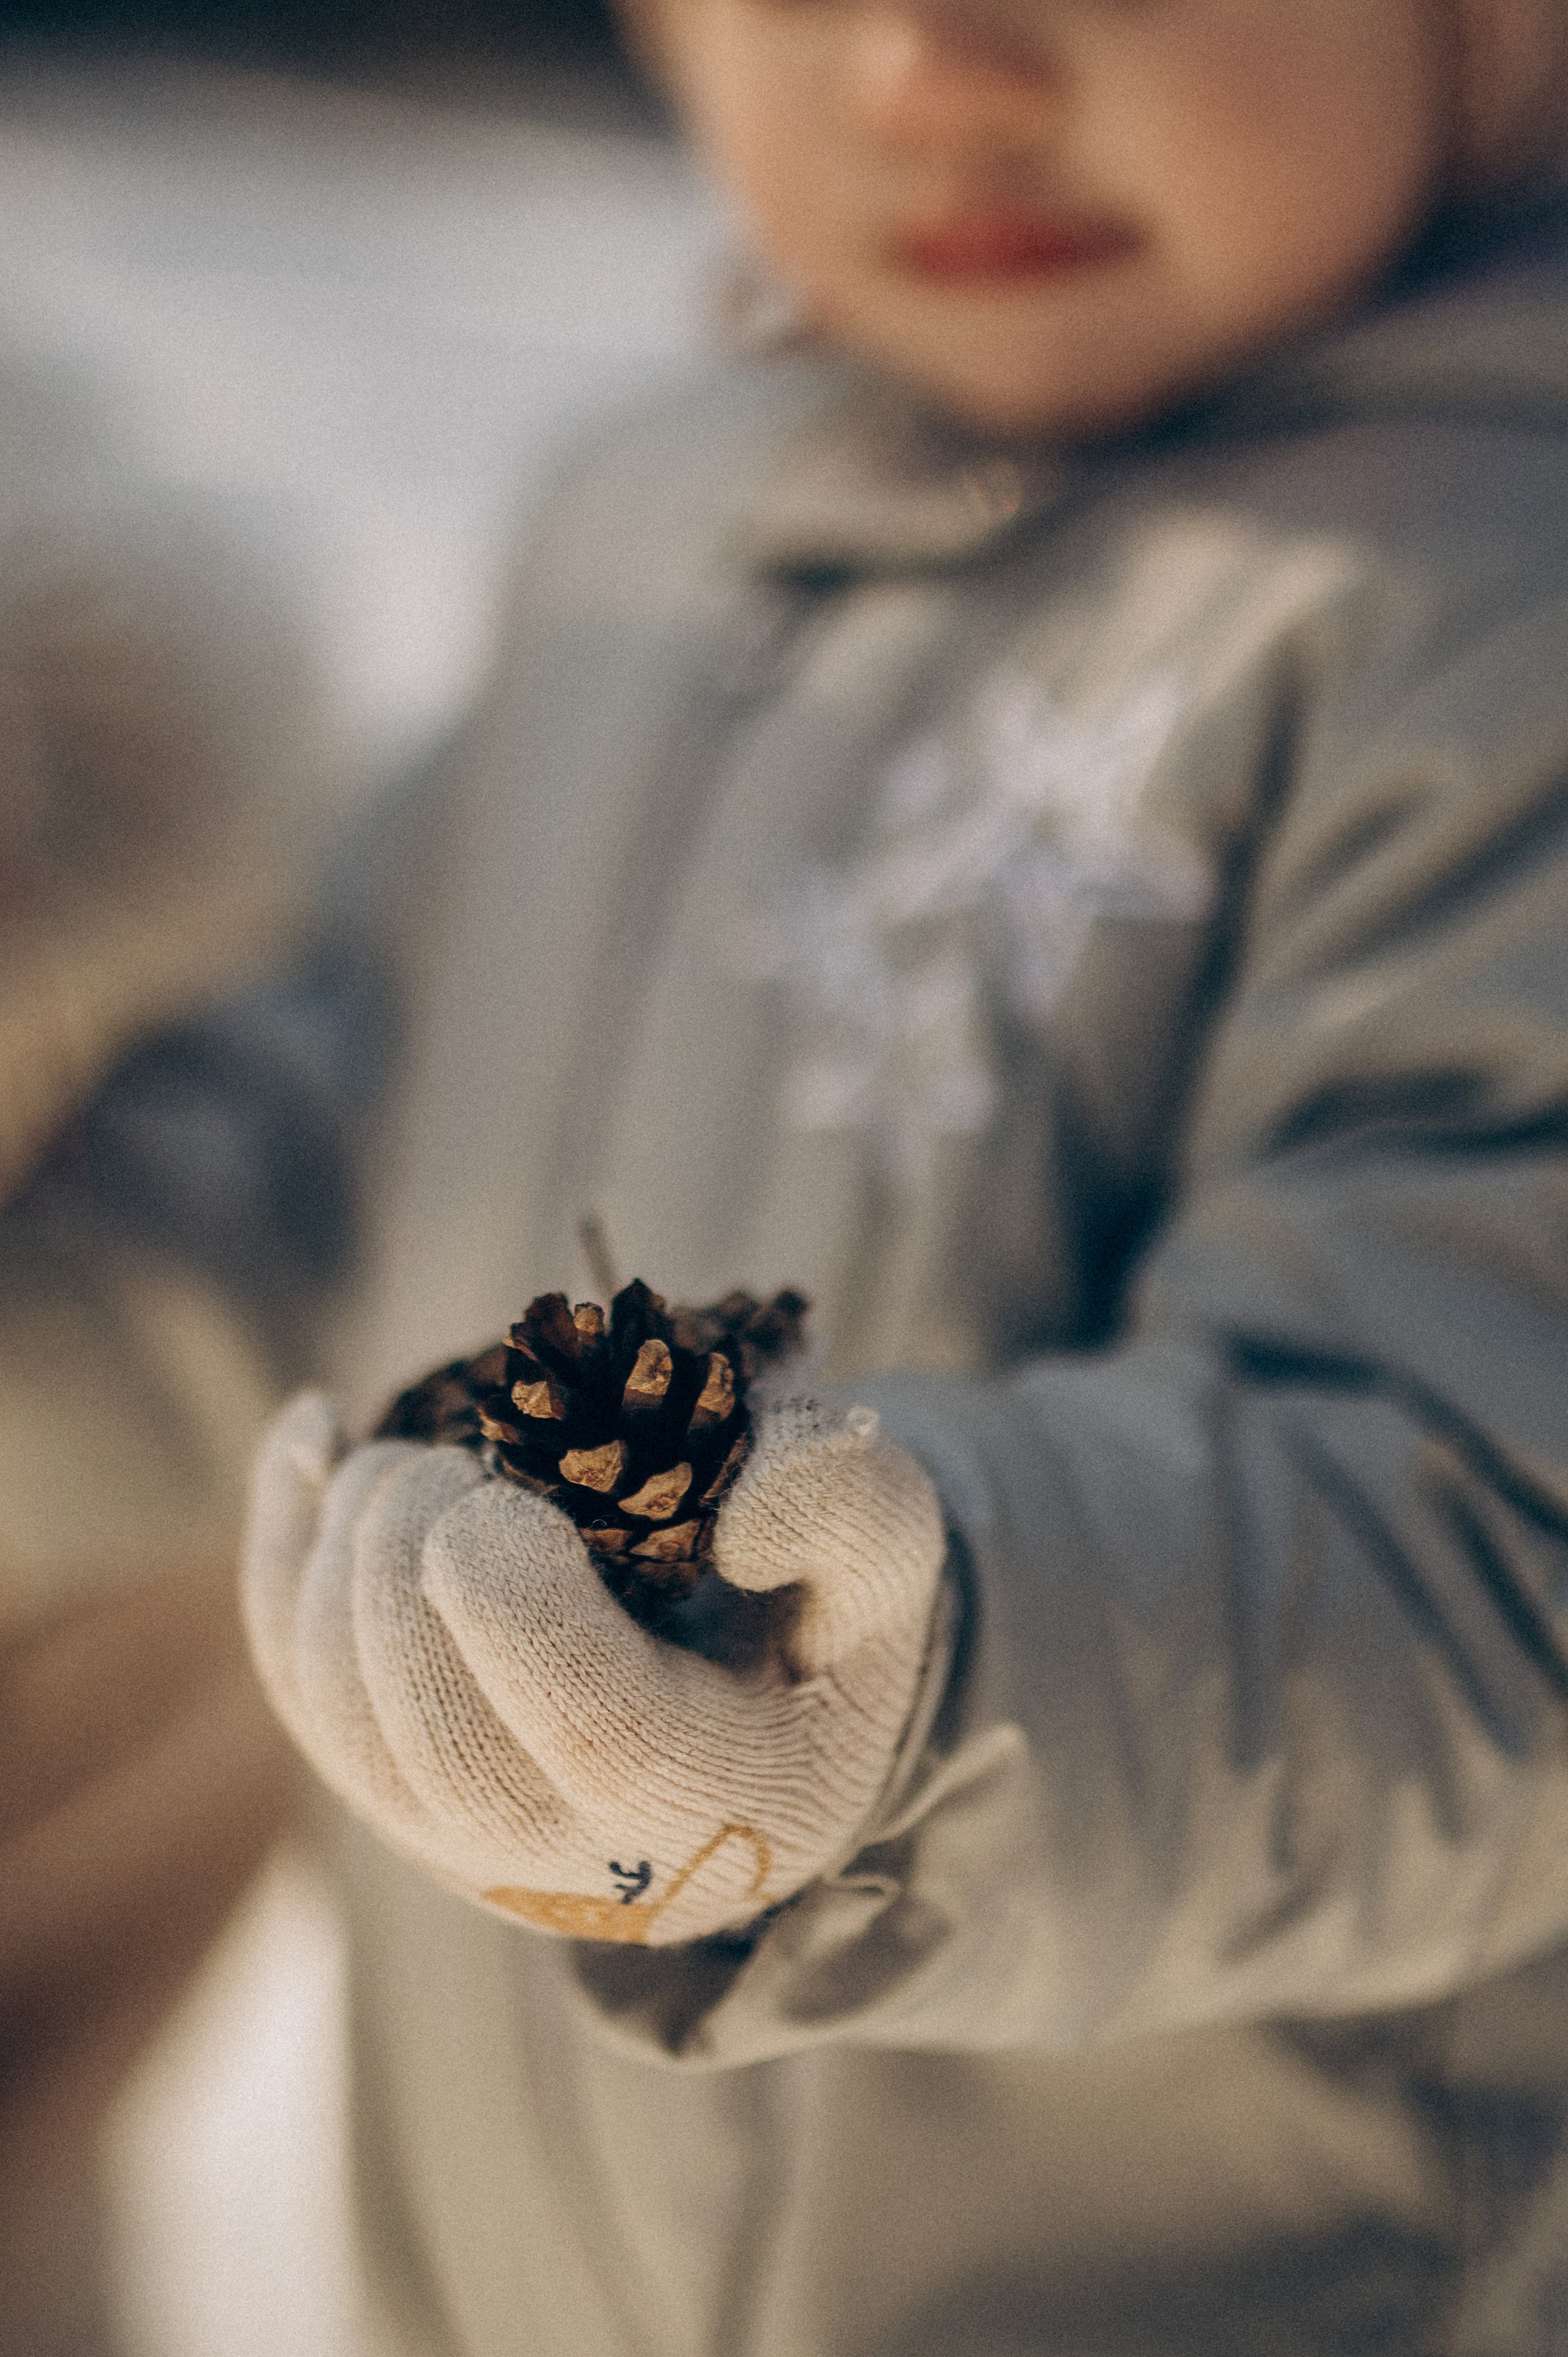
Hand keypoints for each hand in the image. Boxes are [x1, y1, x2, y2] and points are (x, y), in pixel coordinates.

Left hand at [243, 1391, 945, 1944]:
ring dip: (342, 1545)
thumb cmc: (823, 1622)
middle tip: (456, 1460)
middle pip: (428, 1725)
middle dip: (407, 1554)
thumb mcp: (891, 1551)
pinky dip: (278, 1546)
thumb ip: (846, 1509)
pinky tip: (310, 1435)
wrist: (761, 1717)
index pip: (585, 1724)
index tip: (519, 1483)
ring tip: (408, 1458)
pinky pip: (291, 1679)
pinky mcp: (389, 1789)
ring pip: (336, 1704)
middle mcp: (575, 1859)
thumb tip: (736, 1515)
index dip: (516, 1585)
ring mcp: (461, 1842)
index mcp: (716, 1801)